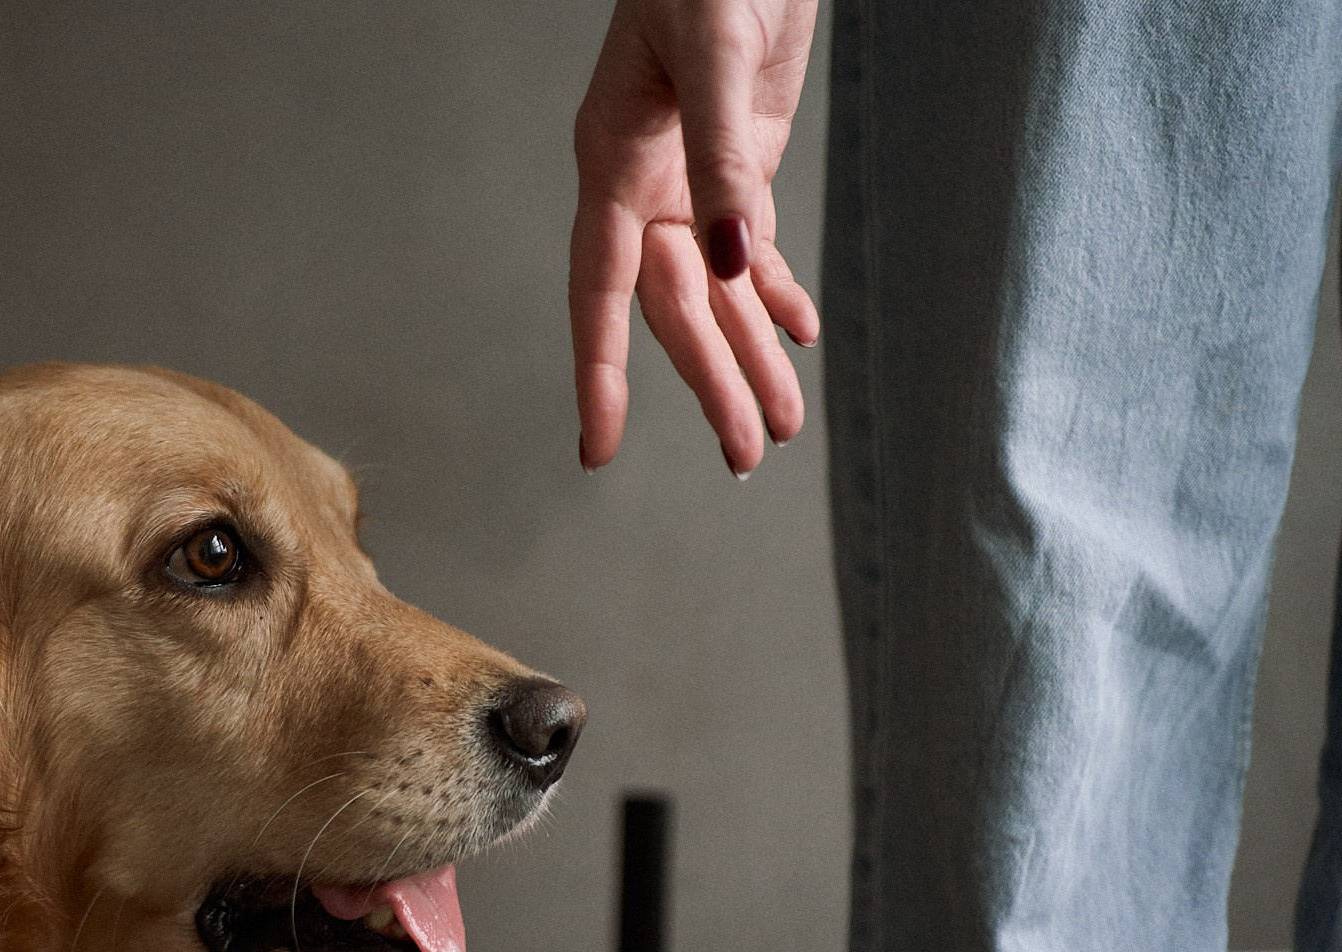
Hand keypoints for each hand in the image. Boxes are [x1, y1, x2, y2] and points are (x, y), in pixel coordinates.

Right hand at [571, 0, 819, 475]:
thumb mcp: (716, 53)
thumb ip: (722, 160)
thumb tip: (730, 265)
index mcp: (615, 161)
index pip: (602, 291)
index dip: (600, 372)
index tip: (598, 447)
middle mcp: (644, 184)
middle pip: (674, 309)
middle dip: (712, 382)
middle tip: (746, 455)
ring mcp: (689, 178)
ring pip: (715, 293)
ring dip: (748, 356)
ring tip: (779, 426)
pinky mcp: (736, 162)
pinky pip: (749, 249)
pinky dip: (772, 294)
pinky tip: (797, 336)